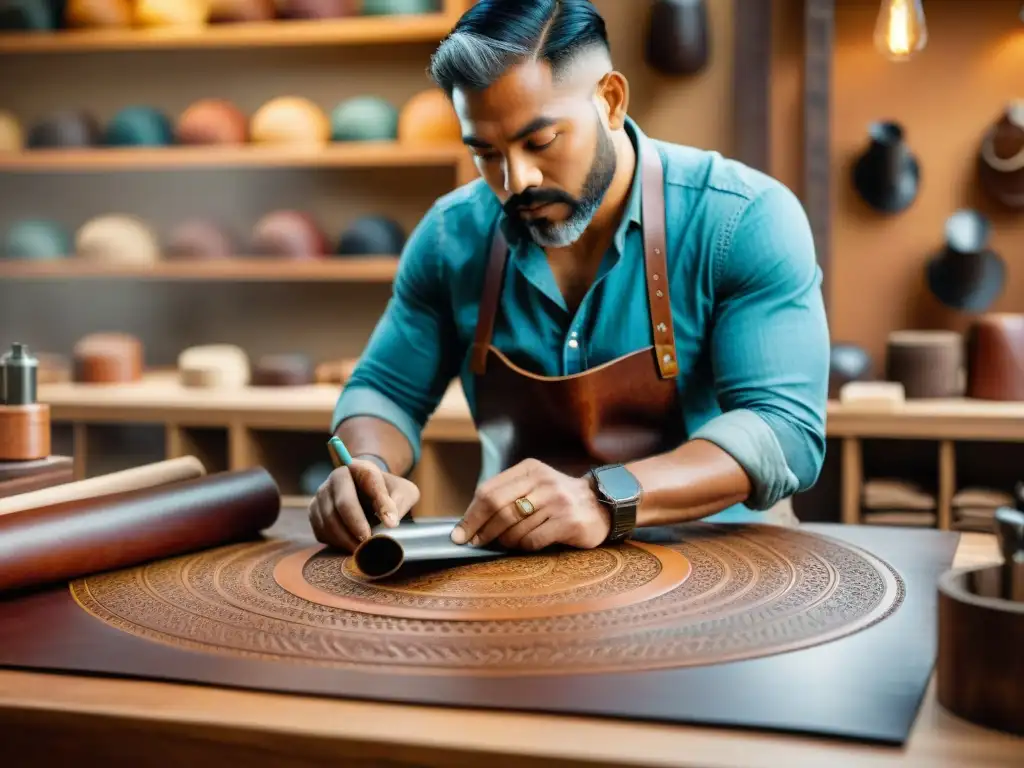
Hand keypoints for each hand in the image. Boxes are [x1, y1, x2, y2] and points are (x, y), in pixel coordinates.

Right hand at [308, 459, 419, 552]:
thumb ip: (400, 502)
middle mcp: (336, 477)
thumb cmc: (388, 492)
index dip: (380, 502)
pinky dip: (335, 543)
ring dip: (346, 539)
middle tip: (370, 542)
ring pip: (329, 520)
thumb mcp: (403, 492)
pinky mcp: (314, 512)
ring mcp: (322, 495)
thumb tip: (389, 522)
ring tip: (362, 550)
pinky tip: (350, 547)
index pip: (369, 481)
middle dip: (357, 526)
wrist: (367, 495)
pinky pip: (321, 531)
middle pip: (343, 502)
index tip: (391, 524)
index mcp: (361, 467)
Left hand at [451, 458, 610, 550]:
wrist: (602, 505)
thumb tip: (471, 521)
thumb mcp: (534, 485)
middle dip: (480, 530)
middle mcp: (543, 482)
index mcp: (529, 470)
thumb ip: (506, 495)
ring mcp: (557, 501)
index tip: (460, 533)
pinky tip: (527, 545)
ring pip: (514, 528)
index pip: (489, 491)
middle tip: (474, 544)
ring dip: (504, 541)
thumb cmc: (558, 499)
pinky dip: (523, 547)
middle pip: (497, 508)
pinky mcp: (568, 522)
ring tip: (506, 543)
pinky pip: (532, 540)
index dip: (471, 515)